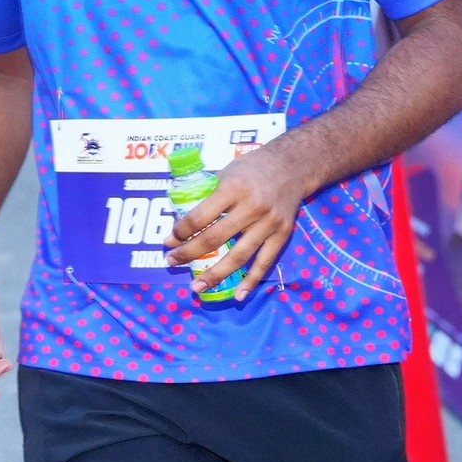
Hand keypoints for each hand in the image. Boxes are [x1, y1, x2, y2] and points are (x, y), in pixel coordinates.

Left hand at [166, 137, 315, 295]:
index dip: (181, 232)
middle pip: (214, 238)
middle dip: (189, 253)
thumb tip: (184, 224)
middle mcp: (251, 207)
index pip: (200, 217)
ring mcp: (268, 223)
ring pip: (238, 256)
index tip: (169, 241)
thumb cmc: (252, 168)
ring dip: (215, 275)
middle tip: (171, 263)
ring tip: (197, 287)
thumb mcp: (226, 173)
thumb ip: (209, 196)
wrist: (291, 166)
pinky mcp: (282, 234)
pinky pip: (264, 262)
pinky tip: (238, 295)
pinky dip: (251, 281)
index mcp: (232, 188)